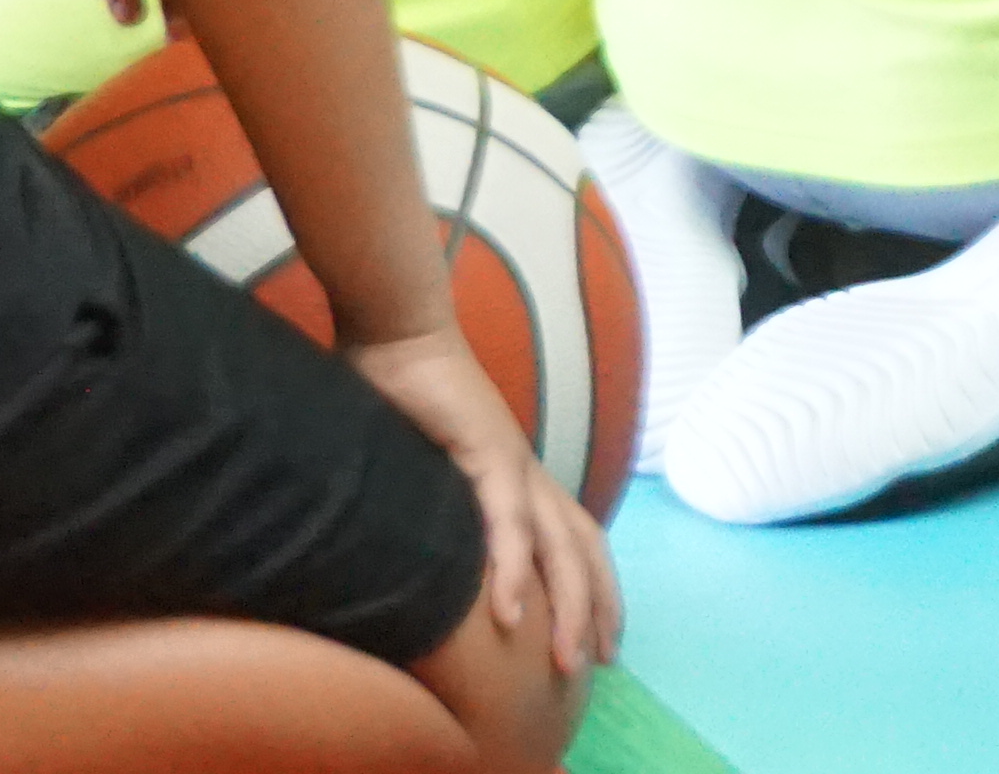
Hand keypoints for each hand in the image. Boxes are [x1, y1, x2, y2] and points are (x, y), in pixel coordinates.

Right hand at [354, 326, 621, 677]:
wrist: (398, 336)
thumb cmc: (403, 397)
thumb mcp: (427, 469)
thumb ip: (440, 506)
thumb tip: (428, 551)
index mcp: (520, 476)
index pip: (575, 538)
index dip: (593, 587)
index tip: (600, 637)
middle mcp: (528, 473)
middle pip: (582, 550)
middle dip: (597, 609)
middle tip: (600, 663)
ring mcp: (514, 463)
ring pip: (559, 546)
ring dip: (566, 606)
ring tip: (564, 659)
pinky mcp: (487, 454)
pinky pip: (507, 524)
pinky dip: (514, 572)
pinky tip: (512, 615)